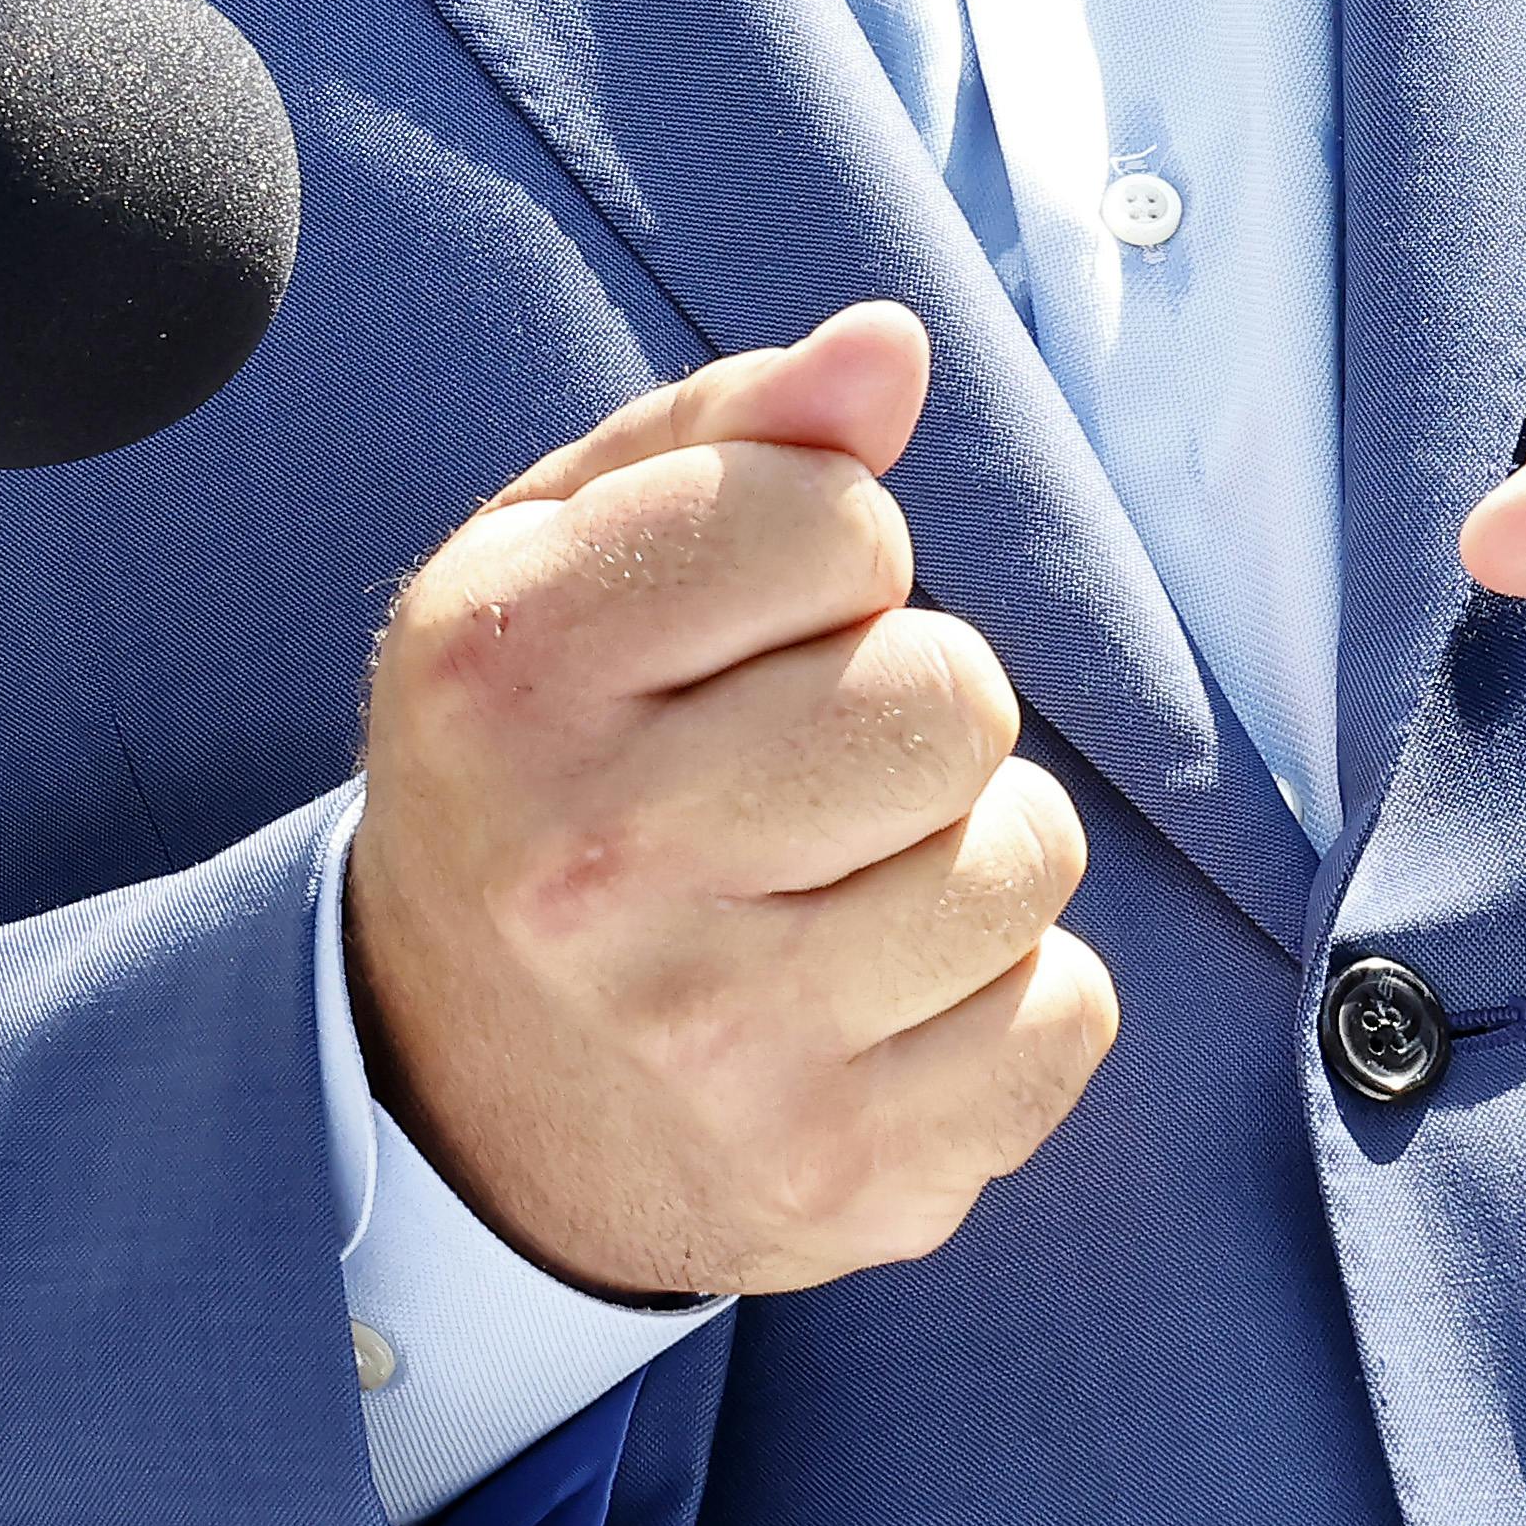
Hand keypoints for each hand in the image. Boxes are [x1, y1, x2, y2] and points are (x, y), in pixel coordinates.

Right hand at [350, 302, 1118, 1299]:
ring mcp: (718, 1044)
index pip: (835, 519)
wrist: (457, 1107)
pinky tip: (884, 999)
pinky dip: (1010, 995)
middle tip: (810, 759)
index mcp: (506, 676)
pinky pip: (1068, 1014)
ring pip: (1029, 854)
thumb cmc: (543, 775)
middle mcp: (590, 868)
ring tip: (847, 876)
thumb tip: (891, 350)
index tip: (747, 625)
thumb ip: (724, 431)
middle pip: (952, 694)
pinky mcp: (840, 1176)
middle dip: (913, 696)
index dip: (830, 549)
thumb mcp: (559, 568)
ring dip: (971, 845)